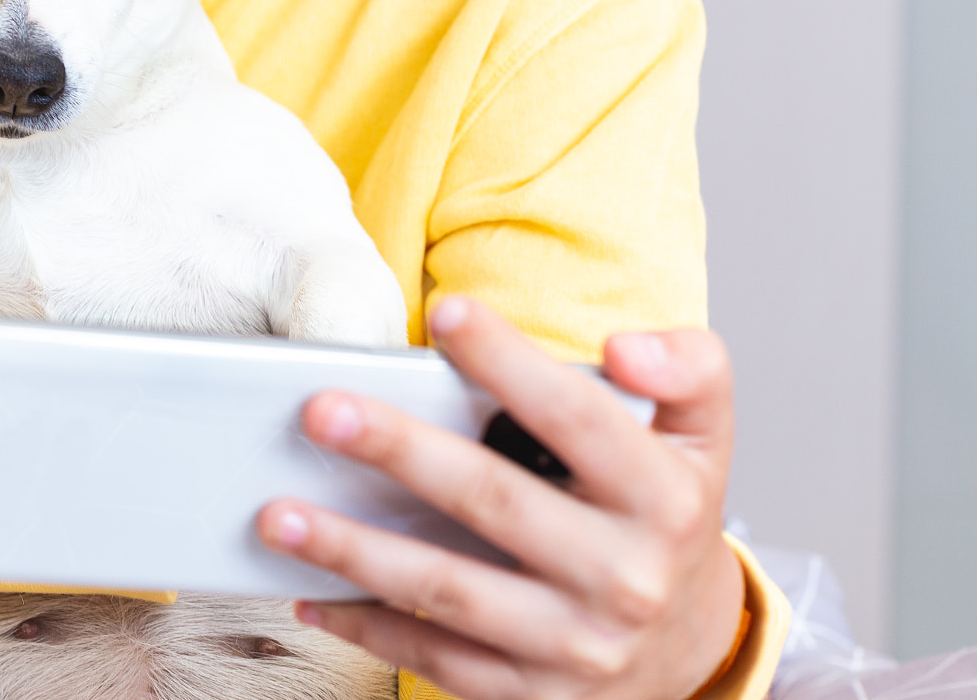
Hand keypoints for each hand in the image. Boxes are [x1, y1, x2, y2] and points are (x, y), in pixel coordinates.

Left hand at [255, 296, 746, 699]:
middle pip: (493, 501)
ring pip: (448, 591)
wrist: (694, 645)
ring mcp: (576, 644)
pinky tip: (308, 592)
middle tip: (321, 410)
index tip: (447, 314)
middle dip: (400, 452)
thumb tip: (625, 348)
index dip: (512, 363)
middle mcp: (622, 575)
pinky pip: (437, 660)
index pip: (577, 417)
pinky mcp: (534, 695)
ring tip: (277, 513)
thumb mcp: (699, 435)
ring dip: (353, 551)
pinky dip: (367, 627)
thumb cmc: (667, 512)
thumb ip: (686, 367)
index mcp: (660, 496)